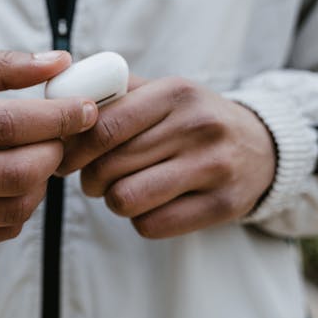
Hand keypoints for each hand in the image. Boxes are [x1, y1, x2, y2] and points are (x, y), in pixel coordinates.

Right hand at [0, 50, 97, 250]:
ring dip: (42, 181)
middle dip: (54, 152)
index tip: (85, 109)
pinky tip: (16, 181)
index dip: (54, 118)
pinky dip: (22, 205)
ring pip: (10, 208)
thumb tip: (61, 63)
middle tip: (64, 136)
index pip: (1, 125)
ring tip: (39, 156)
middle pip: (11, 173)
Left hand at [56, 76, 275, 238]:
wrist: (261, 146)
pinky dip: (141, 219)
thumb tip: (56, 98)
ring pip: (126, 199)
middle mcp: (197, 126)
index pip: (104, 127)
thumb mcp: (163, 93)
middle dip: (90, 178)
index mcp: (175, 92)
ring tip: (122, 190)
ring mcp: (214, 167)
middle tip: (93, 178)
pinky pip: (151, 225)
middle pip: (109, 166)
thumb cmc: (192, 120)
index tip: (63, 160)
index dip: (73, 150)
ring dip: (114, 200)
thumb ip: (115, 93)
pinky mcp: (223, 205)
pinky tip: (152, 204)